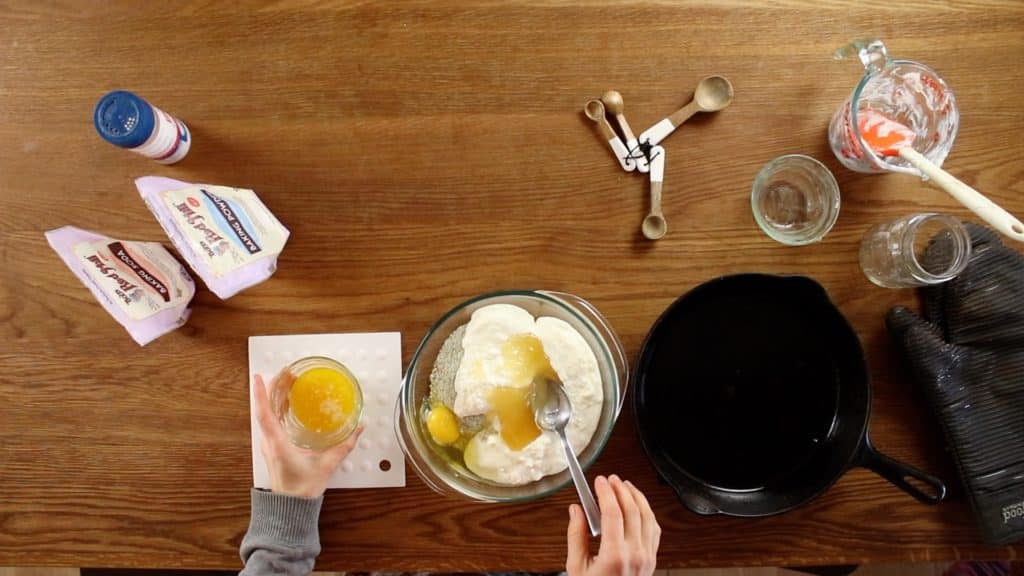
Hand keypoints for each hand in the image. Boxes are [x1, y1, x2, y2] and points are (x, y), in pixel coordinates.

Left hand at [253, 372, 362, 497]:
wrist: (291, 508)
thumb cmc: (302, 489)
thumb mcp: (326, 465)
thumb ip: (344, 446)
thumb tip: (358, 429)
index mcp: (277, 443)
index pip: (265, 414)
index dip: (261, 394)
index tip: (259, 377)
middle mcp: (270, 441)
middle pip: (266, 409)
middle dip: (274, 388)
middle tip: (286, 372)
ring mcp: (270, 444)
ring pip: (267, 414)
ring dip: (275, 397)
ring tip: (286, 382)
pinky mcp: (274, 447)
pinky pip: (271, 422)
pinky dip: (277, 408)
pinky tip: (287, 403)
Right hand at [566, 475, 660, 575]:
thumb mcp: (576, 567)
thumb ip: (576, 535)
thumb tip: (576, 510)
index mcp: (615, 555)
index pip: (613, 512)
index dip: (606, 492)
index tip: (599, 481)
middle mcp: (635, 554)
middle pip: (632, 510)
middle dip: (620, 489)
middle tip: (610, 479)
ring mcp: (647, 557)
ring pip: (648, 516)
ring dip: (636, 496)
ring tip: (625, 486)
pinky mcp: (652, 559)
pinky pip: (655, 529)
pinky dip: (647, 512)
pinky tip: (639, 505)